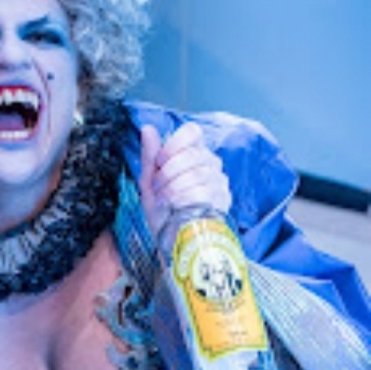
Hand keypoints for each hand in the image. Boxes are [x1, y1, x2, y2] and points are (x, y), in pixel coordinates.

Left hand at [139, 122, 230, 238]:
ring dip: (173, 188)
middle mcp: (210, 164)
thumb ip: (149, 156)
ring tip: (165, 200)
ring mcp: (219, 182)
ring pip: (197, 173)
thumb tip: (147, 129)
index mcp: (193, 153)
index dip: (174, 144)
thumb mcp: (149, 182)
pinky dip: (183, 199)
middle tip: (158, 188)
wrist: (170, 240)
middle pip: (191, 154)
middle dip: (167, 173)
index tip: (159, 162)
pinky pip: (203, 192)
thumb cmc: (162, 211)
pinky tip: (176, 207)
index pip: (192, 132)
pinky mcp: (223, 200)